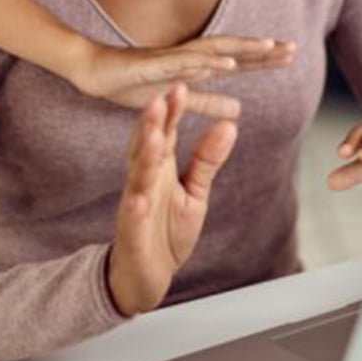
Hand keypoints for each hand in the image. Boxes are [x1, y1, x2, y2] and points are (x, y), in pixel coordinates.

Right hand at [68, 36, 295, 118]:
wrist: (94, 73)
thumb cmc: (134, 82)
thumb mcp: (179, 98)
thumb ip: (209, 102)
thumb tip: (240, 109)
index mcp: (196, 66)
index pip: (236, 61)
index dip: (263, 59)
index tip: (291, 54)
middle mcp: (189, 58)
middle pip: (231, 51)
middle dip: (261, 49)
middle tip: (292, 47)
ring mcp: (172, 59)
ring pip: (211, 52)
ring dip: (239, 49)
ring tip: (267, 47)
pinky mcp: (154, 65)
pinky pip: (182, 64)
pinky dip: (205, 62)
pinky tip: (225, 64)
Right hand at [105, 84, 237, 315]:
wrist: (148, 273)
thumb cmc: (167, 228)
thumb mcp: (195, 190)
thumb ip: (207, 159)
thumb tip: (229, 124)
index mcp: (159, 167)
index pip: (165, 133)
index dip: (171, 111)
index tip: (181, 86)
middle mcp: (144, 181)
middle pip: (146, 147)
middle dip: (152, 124)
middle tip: (161, 98)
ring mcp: (135, 205)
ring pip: (137, 177)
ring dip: (144, 157)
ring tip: (153, 136)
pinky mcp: (131, 232)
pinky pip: (132, 219)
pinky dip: (134, 208)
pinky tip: (139, 200)